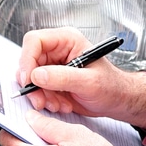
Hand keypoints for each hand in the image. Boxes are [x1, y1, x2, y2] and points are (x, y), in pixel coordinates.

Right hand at [18, 28, 145, 128]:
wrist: (117, 100)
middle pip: (29, 62)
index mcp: (67, 40)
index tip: (28, 79)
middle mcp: (57, 50)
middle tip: (41, 100)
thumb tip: (37, 75)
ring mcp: (53, 66)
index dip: (27, 59)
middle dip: (34, 85)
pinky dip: (45, 101)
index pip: (35, 41)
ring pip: (30, 79)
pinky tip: (61, 105)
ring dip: (41, 96)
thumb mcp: (89, 82)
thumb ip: (63, 77)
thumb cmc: (111, 86)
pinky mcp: (51, 81)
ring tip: (58, 105)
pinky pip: (37, 90)